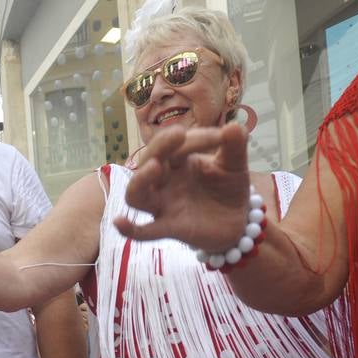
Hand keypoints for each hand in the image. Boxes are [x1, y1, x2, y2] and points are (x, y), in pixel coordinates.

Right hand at [114, 123, 253, 250]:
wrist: (237, 221)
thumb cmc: (228, 188)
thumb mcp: (234, 164)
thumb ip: (235, 146)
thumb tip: (234, 126)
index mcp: (178, 161)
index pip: (176, 144)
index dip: (196, 138)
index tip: (221, 137)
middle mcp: (165, 182)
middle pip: (148, 161)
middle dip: (161, 146)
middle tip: (179, 134)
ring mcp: (164, 205)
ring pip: (137, 195)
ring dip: (140, 180)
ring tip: (154, 167)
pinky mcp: (170, 228)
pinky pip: (145, 232)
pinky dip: (130, 229)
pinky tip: (119, 223)